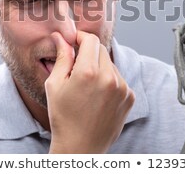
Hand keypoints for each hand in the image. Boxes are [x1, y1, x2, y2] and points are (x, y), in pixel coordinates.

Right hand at [45, 31, 134, 153]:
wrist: (81, 147)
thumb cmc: (63, 117)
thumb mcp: (55, 85)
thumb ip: (62, 57)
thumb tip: (62, 37)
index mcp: (88, 72)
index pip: (90, 40)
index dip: (81, 38)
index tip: (74, 42)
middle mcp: (109, 77)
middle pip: (101, 50)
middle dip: (89, 53)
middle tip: (77, 67)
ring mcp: (122, 88)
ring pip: (110, 64)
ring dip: (100, 68)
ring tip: (87, 88)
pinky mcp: (129, 97)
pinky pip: (119, 79)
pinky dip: (109, 82)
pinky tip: (98, 97)